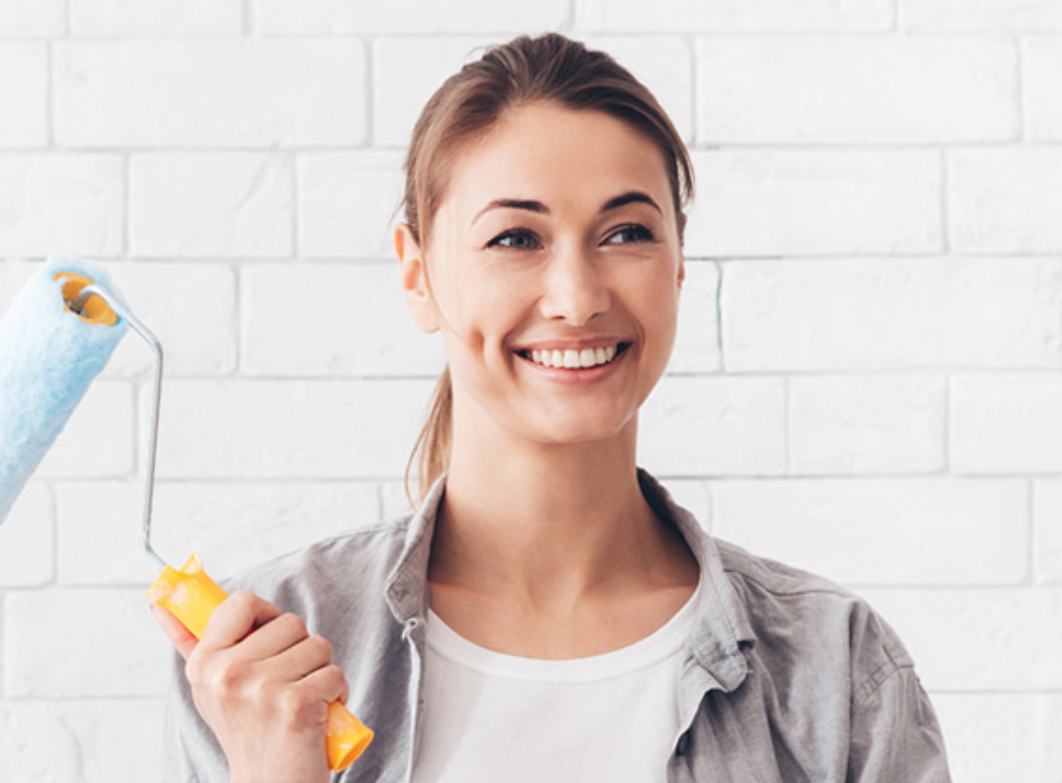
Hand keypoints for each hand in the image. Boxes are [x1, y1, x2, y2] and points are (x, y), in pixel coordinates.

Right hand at [152, 590, 348, 782]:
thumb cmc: (246, 732)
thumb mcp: (210, 688)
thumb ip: (188, 642)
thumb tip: (160, 602)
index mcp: (204, 664)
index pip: (242, 602)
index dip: (267, 616)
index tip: (270, 640)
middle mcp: (226, 674)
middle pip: (291, 623)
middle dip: (300, 651)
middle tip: (285, 688)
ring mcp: (261, 689)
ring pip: (318, 645)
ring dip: (320, 672)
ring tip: (300, 702)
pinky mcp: (296, 704)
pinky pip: (335, 673)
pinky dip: (337, 694)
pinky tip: (317, 718)